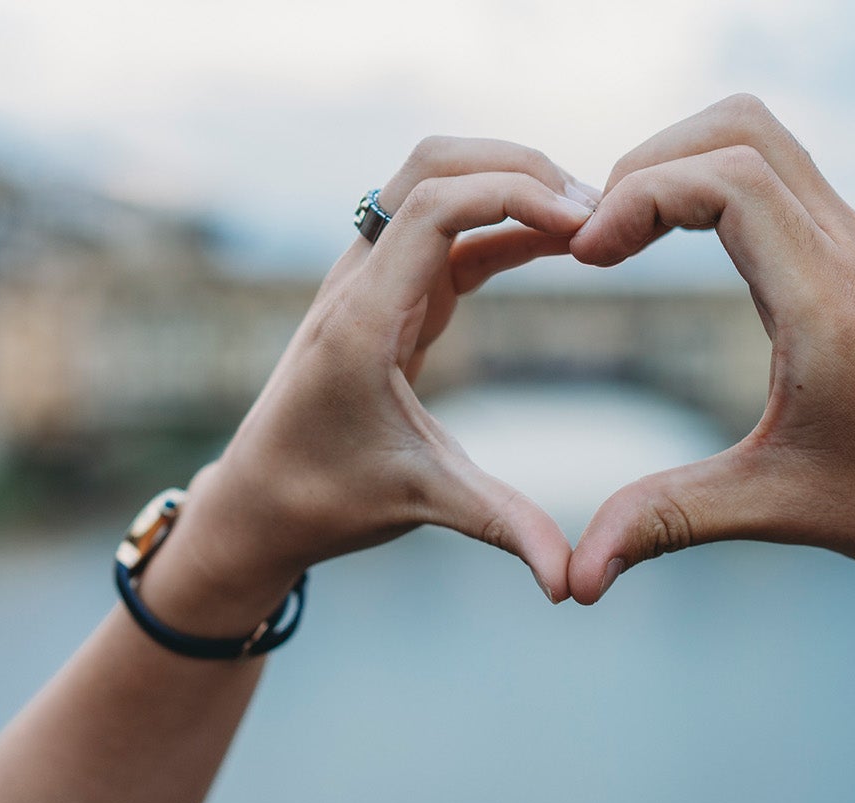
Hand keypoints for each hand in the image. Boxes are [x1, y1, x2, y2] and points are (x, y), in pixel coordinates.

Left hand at [173, 138, 599, 605]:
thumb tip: (571, 584)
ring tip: (588, 222)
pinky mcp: (388, 295)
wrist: (258, 505)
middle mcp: (360, 280)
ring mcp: (371, 280)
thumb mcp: (423, 504)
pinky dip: (504, 224)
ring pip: (437, 184)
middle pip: (432, 165)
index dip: (514, 195)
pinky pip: (449, 232)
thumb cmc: (325, 500)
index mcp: (362, 316)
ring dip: (509, 185)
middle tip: (596, 208)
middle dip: (516, 167)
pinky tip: (560, 244)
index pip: (434, 205)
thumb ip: (503, 528)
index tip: (586, 225)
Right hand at [565, 95, 854, 603]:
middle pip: (740, 130)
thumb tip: (579, 577)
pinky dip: (714, 180)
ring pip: (762, 137)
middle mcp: (848, 253)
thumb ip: (671, 521)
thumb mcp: (780, 508)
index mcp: (831, 305)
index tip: (587, 258)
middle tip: (600, 241)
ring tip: (628, 234)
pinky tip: (680, 243)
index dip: (640, 196)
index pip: (729, 181)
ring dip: (682, 161)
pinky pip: (779, 172)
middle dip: (648, 164)